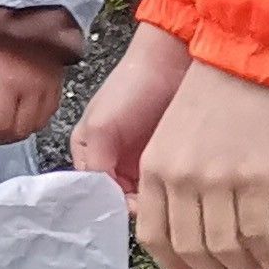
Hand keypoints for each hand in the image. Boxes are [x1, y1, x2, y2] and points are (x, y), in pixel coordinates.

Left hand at [0, 39, 68, 147]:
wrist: (26, 2)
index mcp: (7, 82)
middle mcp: (32, 89)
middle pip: (20, 131)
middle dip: (0, 139)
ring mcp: (49, 86)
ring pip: (37, 125)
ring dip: (18, 131)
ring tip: (2, 125)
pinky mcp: (59, 81)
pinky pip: (50, 112)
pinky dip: (36, 120)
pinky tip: (22, 113)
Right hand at [70, 23, 192, 192]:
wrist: (175, 61)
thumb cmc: (132, 85)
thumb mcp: (99, 128)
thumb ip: (94, 167)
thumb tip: (106, 203)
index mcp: (87, 153)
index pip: (94, 194)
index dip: (111, 204)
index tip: (134, 207)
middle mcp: (113, 160)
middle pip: (120, 199)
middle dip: (137, 205)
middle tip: (155, 202)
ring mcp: (143, 160)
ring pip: (147, 196)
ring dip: (157, 199)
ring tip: (169, 194)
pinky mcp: (170, 159)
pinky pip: (169, 186)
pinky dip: (173, 190)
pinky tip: (180, 187)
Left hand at [135, 61, 268, 268]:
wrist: (242, 62)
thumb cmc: (208, 97)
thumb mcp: (167, 139)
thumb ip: (166, 181)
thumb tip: (180, 229)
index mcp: (153, 169)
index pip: (152, 235)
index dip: (172, 263)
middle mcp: (180, 179)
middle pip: (189, 248)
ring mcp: (218, 180)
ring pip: (223, 247)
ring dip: (238, 268)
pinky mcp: (255, 178)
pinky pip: (255, 232)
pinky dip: (262, 253)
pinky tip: (268, 256)